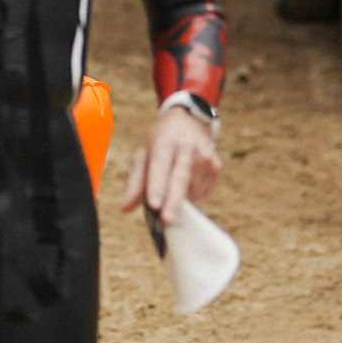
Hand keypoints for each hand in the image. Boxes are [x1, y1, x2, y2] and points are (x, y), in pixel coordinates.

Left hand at [120, 105, 221, 225]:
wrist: (189, 121)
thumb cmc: (160, 141)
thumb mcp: (142, 153)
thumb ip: (134, 181)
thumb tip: (125, 209)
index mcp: (164, 141)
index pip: (159, 165)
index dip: (157, 185)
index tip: (154, 204)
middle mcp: (187, 147)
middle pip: (180, 178)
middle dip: (174, 201)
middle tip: (168, 221)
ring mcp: (205, 156)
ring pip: (191, 191)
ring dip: (179, 200)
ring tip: (172, 185)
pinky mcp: (217, 166)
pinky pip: (202, 193)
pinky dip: (191, 196)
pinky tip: (187, 182)